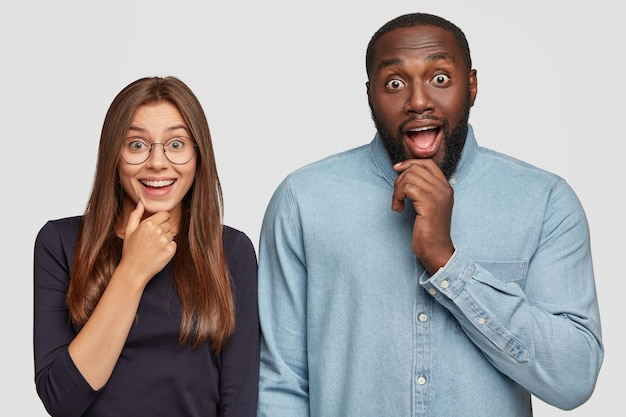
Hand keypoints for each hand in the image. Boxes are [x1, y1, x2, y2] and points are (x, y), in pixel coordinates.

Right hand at [119, 200, 176, 284]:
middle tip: (151, 241)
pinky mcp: (170, 250)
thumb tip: (141, 203)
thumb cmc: (130, 251)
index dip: (161, 220)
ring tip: (153, 248)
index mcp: (148, 223)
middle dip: (162, 231)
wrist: (134, 271)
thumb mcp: (129, 231)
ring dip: (165, 240)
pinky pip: (174, 245)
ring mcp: (165, 241)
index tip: (156, 227)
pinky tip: (158, 253)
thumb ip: (135, 215)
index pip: (165, 214)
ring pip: (171, 235)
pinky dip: (168, 248)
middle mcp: (158, 231)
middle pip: (168, 225)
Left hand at [392, 159, 454, 273]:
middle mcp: (444, 189)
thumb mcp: (429, 205)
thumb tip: (404, 173)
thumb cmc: (429, 231)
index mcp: (446, 187)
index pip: (428, 163)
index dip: (410, 163)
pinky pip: (407, 188)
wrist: (436, 249)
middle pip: (415, 169)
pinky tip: (398, 208)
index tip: (397, 169)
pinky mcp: (429, 204)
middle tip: (397, 196)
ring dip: (397, 190)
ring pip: (409, 177)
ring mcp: (437, 196)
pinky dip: (397, 197)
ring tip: (397, 204)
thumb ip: (423, 189)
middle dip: (399, 180)